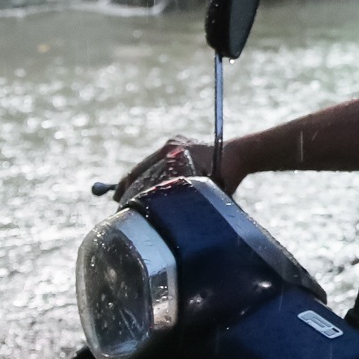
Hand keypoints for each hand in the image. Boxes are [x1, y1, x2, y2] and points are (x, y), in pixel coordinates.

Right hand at [115, 135, 238, 200]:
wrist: (240, 154)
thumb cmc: (226, 176)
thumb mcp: (204, 191)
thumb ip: (184, 200)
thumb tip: (161, 216)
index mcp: (173, 155)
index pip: (142, 173)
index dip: (129, 189)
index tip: (120, 203)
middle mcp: (170, 146)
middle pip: (141, 167)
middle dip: (128, 185)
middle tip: (119, 202)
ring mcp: (174, 142)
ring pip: (149, 164)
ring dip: (139, 179)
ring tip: (127, 195)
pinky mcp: (179, 142)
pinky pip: (160, 159)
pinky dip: (152, 172)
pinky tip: (145, 185)